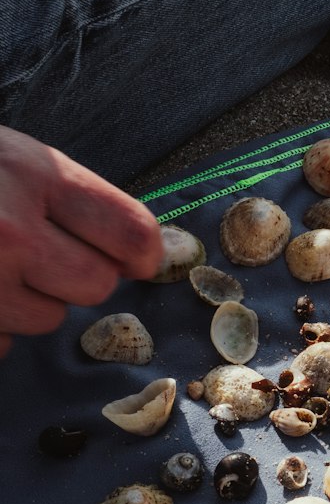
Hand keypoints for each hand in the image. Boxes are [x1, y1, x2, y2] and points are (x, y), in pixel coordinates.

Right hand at [0, 126, 163, 358]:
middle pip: (94, 285)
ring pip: (46, 319)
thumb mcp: (11, 157)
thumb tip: (136, 251)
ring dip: (26, 301)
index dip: (142, 252)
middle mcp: (9, 229)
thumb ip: (69, 197)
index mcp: (34, 174)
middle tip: (45, 256)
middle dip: (78, 277)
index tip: (137, 259)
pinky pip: (0, 345)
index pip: (129, 231)